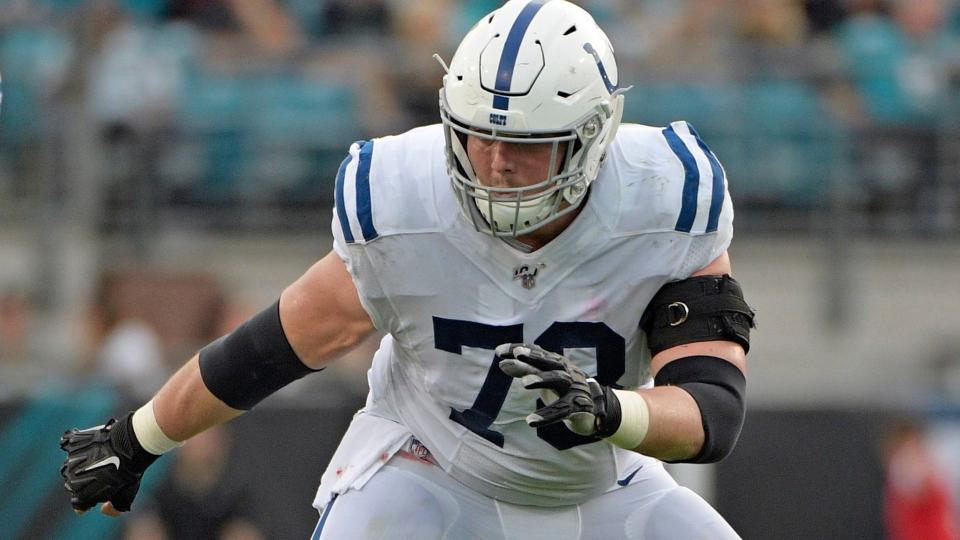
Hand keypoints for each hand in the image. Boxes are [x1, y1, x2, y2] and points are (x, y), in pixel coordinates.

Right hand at [60, 413, 159, 513]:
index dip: (89, 499)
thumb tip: (103, 509)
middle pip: (73, 483)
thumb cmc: (129, 471)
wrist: (127, 445)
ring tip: (99, 455)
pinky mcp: (72, 444)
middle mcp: (70, 480)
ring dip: (81, 462)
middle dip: (85, 480)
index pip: (79, 504)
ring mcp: (70, 462)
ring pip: (71, 464)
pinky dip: (76, 444)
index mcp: (80, 496)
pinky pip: (67, 443)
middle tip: (103, 471)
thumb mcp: (126, 494)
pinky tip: (88, 442)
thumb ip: (115, 507)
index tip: (99, 491)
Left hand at [496, 343, 620, 437]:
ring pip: (558, 380)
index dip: (518, 349)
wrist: (595, 411)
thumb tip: (502, 363)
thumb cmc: (564, 391)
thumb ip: (524, 370)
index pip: (536, 353)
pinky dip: (546, 415)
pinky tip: (531, 421)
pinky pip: (561, 410)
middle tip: (517, 354)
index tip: (499, 350)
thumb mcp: (543, 379)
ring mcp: (573, 388)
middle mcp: (566, 372)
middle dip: (534, 356)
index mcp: (556, 363)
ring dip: (541, 379)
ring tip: (524, 383)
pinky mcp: (578, 406)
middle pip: (549, 361)